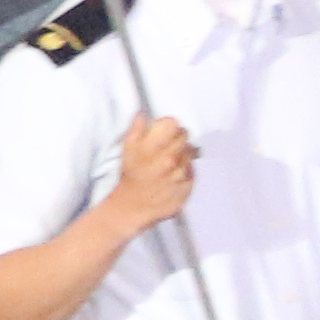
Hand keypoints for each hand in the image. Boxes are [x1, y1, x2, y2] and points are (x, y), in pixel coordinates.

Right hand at [107, 112, 196, 234]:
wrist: (134, 205)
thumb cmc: (130, 175)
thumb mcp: (126, 149)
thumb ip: (136, 129)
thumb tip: (142, 115)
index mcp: (155, 146)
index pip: (173, 123)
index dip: (167, 125)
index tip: (163, 131)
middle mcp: (172, 158)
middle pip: (185, 136)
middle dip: (177, 138)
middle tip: (167, 146)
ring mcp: (182, 173)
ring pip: (190, 153)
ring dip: (182, 154)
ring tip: (170, 162)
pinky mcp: (188, 185)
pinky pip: (193, 170)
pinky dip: (186, 170)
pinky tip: (174, 174)